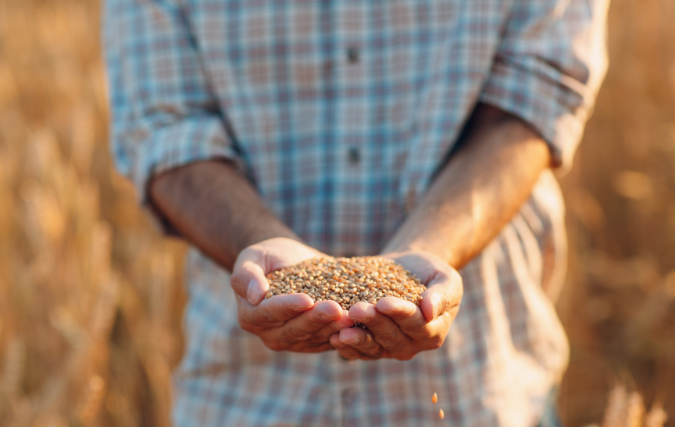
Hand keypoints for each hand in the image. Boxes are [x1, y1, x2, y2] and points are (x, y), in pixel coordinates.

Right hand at [231, 237, 352, 351]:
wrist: (290, 262)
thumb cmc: (268, 257)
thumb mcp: (252, 257)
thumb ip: (246, 275)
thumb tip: (255, 295)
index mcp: (251, 316)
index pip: (270, 313)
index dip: (289, 307)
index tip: (307, 299)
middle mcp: (270, 334)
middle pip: (295, 329)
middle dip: (316, 319)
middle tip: (336, 308)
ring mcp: (293, 341)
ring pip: (315, 337)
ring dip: (333, 327)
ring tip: (351, 315)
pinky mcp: (314, 341)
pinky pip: (329, 339)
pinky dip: (344, 332)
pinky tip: (359, 322)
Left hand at [329, 251, 462, 359]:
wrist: (406, 270)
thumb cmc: (429, 272)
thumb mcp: (445, 278)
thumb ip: (442, 295)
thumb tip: (429, 311)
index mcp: (433, 331)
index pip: (415, 323)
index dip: (399, 313)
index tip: (383, 302)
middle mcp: (412, 345)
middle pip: (391, 336)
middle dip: (373, 322)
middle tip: (357, 309)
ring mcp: (389, 348)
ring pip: (372, 347)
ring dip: (356, 338)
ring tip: (341, 329)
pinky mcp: (370, 346)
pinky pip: (358, 351)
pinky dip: (346, 347)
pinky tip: (333, 337)